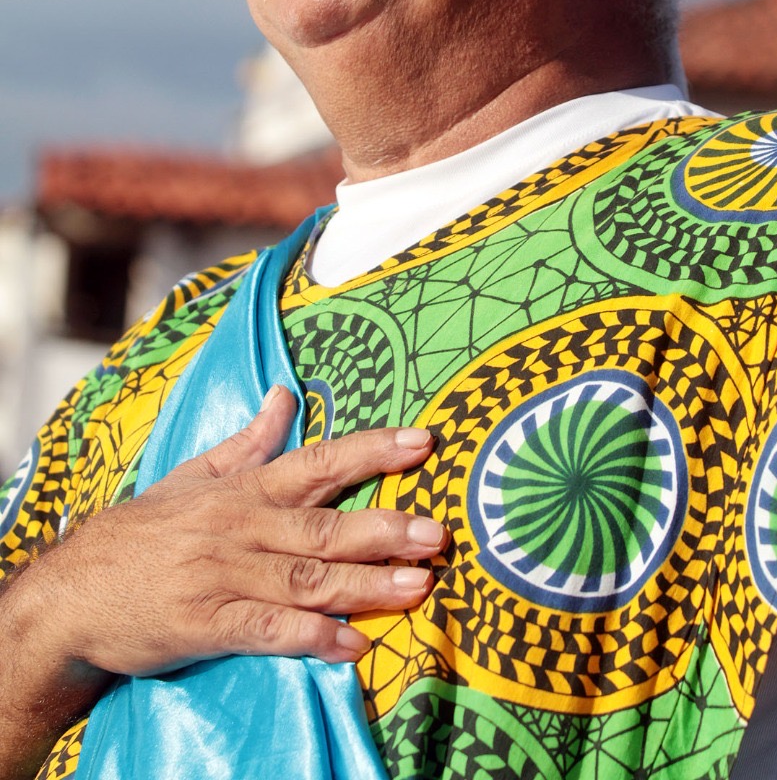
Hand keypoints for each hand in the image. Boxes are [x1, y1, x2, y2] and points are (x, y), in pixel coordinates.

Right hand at [29, 385, 443, 675]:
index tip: (421, 442)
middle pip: (323, 526)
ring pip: (306, 578)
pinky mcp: (208, 624)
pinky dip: (311, 637)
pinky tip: (352, 645)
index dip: (371, 451)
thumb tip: (286, 393)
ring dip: (366, 584)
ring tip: (418, 586)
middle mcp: (241, 528)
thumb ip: (248, 440)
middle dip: (385, 528)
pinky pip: (268, 630)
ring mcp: (225, 577)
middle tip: (437, 531)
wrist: (77, 591)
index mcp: (243, 489)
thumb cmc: (145, 532)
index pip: (317, 462)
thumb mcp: (194, 474)